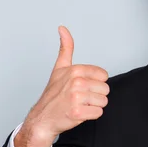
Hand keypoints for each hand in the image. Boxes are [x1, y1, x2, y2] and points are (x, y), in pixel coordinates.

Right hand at [15, 25, 108, 146]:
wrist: (42, 118)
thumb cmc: (53, 94)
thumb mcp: (59, 68)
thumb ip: (65, 48)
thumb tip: (63, 28)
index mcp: (75, 70)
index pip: (104, 76)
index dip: (95, 83)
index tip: (82, 86)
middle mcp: (76, 82)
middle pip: (105, 89)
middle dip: (95, 95)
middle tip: (80, 98)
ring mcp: (76, 98)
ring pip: (103, 101)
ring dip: (93, 106)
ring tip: (79, 105)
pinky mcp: (77, 113)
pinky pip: (98, 113)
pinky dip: (91, 115)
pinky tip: (79, 113)